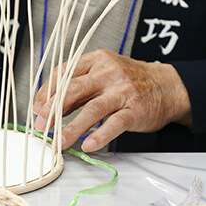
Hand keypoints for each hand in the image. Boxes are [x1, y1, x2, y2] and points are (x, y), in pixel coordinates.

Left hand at [33, 49, 191, 151]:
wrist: (169, 86)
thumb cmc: (130, 82)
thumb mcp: (103, 74)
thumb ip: (78, 87)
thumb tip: (48, 107)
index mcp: (96, 60)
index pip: (64, 74)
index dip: (46, 92)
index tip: (36, 109)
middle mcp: (108, 73)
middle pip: (74, 90)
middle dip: (53, 110)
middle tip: (42, 126)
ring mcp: (123, 91)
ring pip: (93, 109)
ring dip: (73, 127)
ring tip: (59, 142)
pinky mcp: (136, 109)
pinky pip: (115, 124)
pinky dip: (100, 135)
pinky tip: (88, 145)